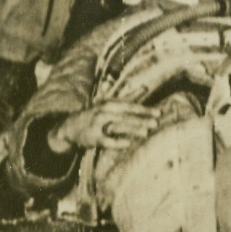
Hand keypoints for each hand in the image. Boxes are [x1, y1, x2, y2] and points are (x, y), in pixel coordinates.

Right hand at [46, 101, 160, 153]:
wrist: (71, 126)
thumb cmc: (96, 114)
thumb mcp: (111, 103)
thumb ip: (128, 96)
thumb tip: (145, 87)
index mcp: (110, 103)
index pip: (130, 106)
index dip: (145, 109)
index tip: (159, 113)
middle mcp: (104, 112)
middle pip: (126, 115)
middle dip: (141, 119)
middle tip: (156, 123)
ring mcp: (98, 125)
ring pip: (117, 126)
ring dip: (132, 129)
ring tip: (146, 133)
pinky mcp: (93, 138)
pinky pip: (107, 140)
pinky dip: (117, 142)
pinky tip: (128, 144)